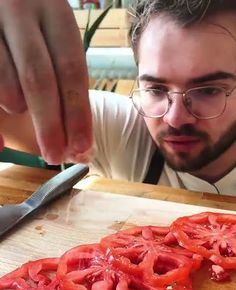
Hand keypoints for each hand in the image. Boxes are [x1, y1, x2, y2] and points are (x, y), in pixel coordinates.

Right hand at [0, 0, 91, 163]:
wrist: (7, 0)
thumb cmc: (34, 27)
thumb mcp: (53, 38)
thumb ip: (64, 82)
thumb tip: (82, 147)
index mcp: (54, 12)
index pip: (71, 69)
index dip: (78, 113)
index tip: (82, 147)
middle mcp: (21, 10)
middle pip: (37, 78)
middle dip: (49, 125)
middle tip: (55, 157)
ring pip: (4, 79)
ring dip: (16, 106)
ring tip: (20, 112)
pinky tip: (0, 143)